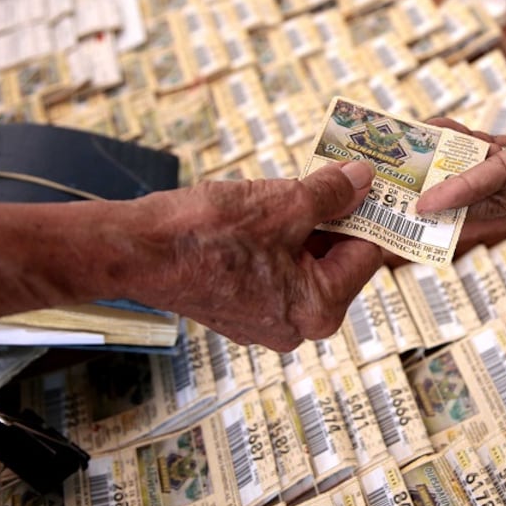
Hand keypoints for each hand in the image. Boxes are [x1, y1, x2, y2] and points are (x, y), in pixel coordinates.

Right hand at [137, 162, 383, 350]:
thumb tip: (362, 180)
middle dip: (332, 219)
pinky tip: (257, 213)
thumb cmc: (209, 234)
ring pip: (301, 262)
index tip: (368, 183)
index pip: (365, 255)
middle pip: (334, 261)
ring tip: (288, 191)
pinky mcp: (237, 307)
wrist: (137, 250)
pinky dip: (273, 240)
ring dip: (301, 226)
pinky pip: (272, 269)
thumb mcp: (285, 202)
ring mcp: (263, 320)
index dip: (367, 213)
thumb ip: (332, 193)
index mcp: (318, 309)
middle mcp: (295, 326)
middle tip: (330, 178)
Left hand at [420, 48, 505, 217]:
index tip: (427, 203)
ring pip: (490, 177)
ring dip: (451, 168)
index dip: (464, 189)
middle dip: (443, 190)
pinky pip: (501, 159)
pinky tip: (446, 133)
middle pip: (489, 190)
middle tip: (397, 184)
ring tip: (410, 152)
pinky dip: (471, 150)